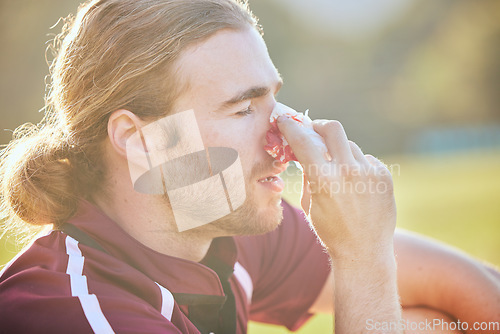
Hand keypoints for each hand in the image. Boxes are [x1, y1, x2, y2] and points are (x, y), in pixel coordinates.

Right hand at [278, 117, 396, 262]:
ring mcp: (369, 172)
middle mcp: (348, 171)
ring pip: (350, 146)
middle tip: (314, 131)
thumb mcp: (308, 204)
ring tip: (338, 171)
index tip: (286, 120)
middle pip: (332, 128)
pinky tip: (355, 184)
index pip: (303, 140)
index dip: (291, 126)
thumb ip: (306, 175)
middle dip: (319, 126)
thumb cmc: (330, 231)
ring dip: (339, 152)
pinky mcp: (384, 176)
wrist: (364, 251)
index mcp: (324, 179)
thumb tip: (304, 152)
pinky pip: (366, 159)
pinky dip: (357, 166)